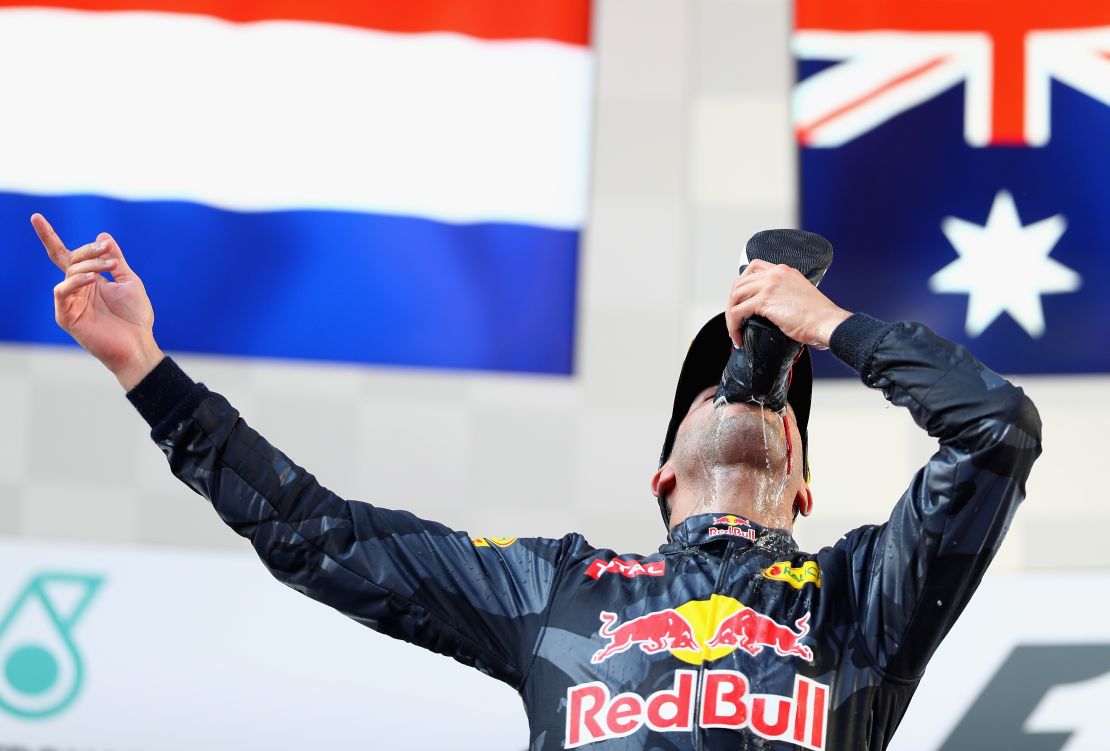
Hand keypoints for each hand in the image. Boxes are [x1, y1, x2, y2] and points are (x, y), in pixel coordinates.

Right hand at [32, 214, 162, 388]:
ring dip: (90, 265)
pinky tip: (93, 280)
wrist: (138, 344)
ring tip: (109, 267)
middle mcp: (76, 289)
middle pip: (70, 260)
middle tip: (107, 251)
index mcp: (89, 280)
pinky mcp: (66, 316)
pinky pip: (61, 292)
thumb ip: (114, 260)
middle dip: (88, 251)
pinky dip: (75, 282)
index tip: (36, 217)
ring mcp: (70, 302)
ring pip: (69, 272)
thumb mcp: (128, 281)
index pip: (65, 255)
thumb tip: (103, 236)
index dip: (48, 236)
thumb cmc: (135, 316)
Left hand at [726, 259, 850, 348]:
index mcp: (784, 271)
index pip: (754, 267)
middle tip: (735, 318)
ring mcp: (769, 285)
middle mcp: (775, 274)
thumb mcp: (800, 295)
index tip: (741, 298)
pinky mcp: (765, 300)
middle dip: (733, 302)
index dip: (743, 283)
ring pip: (735, 296)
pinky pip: (737, 312)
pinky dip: (733, 325)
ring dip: (730, 315)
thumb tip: (773, 308)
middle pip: (740, 282)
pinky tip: (738, 336)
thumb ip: (784, 294)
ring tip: (734, 329)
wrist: (827, 322)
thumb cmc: (819, 315)